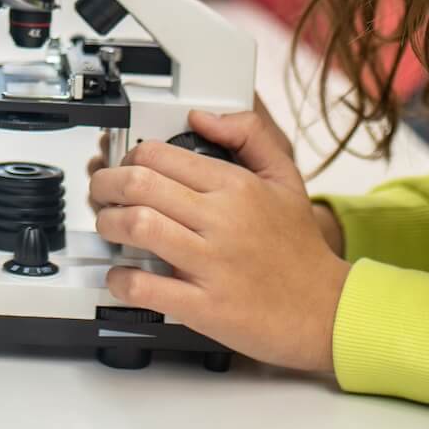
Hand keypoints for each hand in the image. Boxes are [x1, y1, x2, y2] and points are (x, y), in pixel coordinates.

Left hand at [87, 107, 350, 372]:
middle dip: (105, 185)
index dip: (128, 157)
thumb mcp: (285, 178)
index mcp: (235, 187)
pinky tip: (121, 276)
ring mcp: (211, 264)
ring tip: (109, 227)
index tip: (123, 167)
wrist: (327, 310)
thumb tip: (201, 118)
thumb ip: (248, 135)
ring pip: (138, 226)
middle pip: (139, 185)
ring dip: (108, 224)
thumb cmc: (300, 250)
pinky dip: (122, 280)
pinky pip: (147, 287)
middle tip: (101, 193)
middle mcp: (221, 220)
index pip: (160, 155)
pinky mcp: (205, 306)